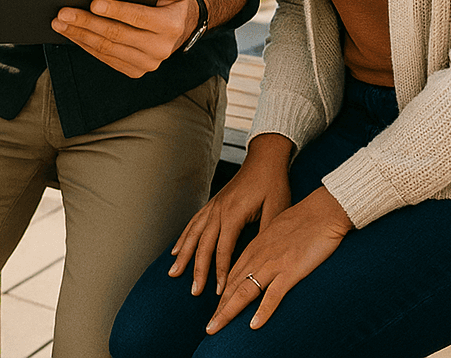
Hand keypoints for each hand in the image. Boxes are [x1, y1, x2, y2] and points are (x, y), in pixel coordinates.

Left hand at [51, 0, 194, 76]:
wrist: (178, 28)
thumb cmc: (171, 1)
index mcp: (171, 25)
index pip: (138, 17)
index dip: (116, 10)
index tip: (93, 3)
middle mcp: (160, 49)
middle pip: (117, 35)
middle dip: (88, 22)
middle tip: (64, 12)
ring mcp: (147, 63)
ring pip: (107, 48)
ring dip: (80, 35)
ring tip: (60, 22)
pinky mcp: (134, 71)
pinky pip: (105, 58)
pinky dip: (85, 45)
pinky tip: (71, 33)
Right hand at [170, 134, 293, 295]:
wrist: (265, 159)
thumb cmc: (273, 184)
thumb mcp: (277, 210)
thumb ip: (266, 234)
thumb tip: (260, 260)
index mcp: (233, 213)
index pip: (223, 249)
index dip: (220, 272)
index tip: (220, 292)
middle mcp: (219, 210)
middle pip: (204, 244)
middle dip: (197, 268)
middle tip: (194, 291)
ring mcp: (214, 206)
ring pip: (194, 233)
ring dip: (184, 254)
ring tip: (174, 273)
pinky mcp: (214, 203)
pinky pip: (194, 222)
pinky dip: (184, 237)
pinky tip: (177, 249)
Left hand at [206, 186, 352, 333]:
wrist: (323, 211)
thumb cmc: (303, 219)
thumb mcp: (276, 230)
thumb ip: (266, 245)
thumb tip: (262, 257)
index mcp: (255, 247)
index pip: (233, 275)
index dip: (222, 295)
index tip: (215, 311)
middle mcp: (259, 256)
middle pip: (233, 286)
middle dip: (220, 308)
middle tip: (209, 327)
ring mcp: (273, 264)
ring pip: (245, 291)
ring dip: (229, 312)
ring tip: (216, 327)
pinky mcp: (290, 270)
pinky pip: (274, 294)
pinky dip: (263, 311)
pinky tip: (254, 325)